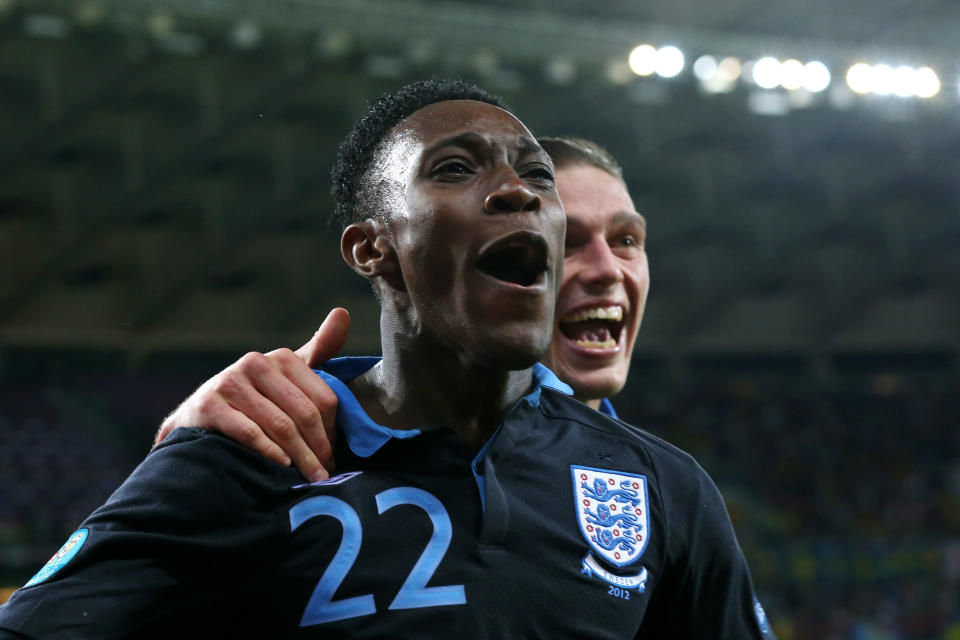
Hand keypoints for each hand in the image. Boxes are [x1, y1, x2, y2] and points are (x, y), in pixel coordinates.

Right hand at [154, 308, 349, 481]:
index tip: (335, 455)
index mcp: (282, 357)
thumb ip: (319, 349)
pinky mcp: (208, 405)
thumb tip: (342, 313)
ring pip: (280, 425)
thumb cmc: (255, 399)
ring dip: (299, 457)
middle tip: (325, 474)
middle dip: (318, 448)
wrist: (199, 418)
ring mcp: (229, 383)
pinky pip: (250, 432)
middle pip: (304, 413)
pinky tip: (281, 467)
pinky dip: (269, 452)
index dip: (333, 430)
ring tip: (310, 478)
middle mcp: (255, 364)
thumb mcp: (287, 375)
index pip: (324, 398)